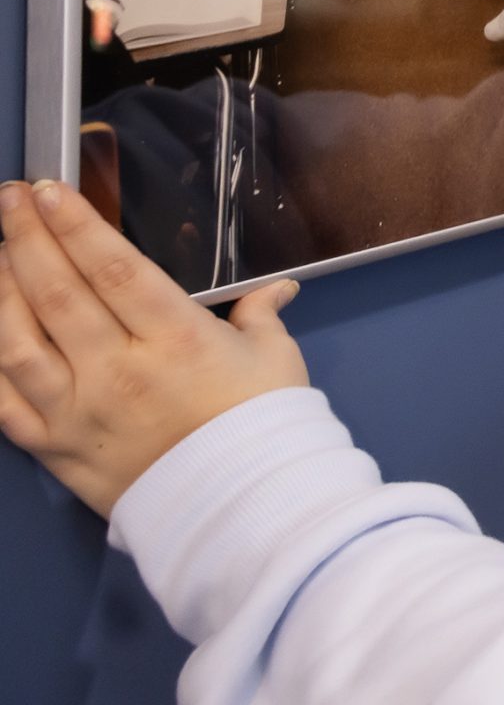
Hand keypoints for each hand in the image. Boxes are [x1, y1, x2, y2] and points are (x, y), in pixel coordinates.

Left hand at [0, 181, 305, 517]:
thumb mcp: (275, 360)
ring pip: (18, 342)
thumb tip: (275, 290)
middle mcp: (119, 371)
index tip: (48, 193)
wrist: (244, 511)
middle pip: (57, 294)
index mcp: (176, 340)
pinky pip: (4, 402)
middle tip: (10, 202)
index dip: (76, 226)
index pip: (112, 269)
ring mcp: (79, 412)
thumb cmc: (264, 429)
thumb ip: (260, 316)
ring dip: (1, 292)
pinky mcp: (56, 448)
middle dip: (27, 239)